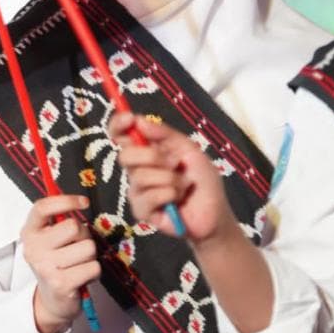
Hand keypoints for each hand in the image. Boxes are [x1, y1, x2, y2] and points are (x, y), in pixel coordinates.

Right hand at [20, 194, 98, 332]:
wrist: (51, 300)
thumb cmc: (55, 264)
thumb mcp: (49, 240)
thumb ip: (59, 221)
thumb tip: (79, 201)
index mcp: (30, 232)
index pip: (43, 207)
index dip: (65, 200)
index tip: (83, 202)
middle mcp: (34, 248)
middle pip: (73, 227)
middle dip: (84, 235)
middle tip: (77, 246)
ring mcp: (46, 267)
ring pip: (88, 247)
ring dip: (90, 256)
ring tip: (79, 264)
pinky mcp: (61, 284)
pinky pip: (93, 267)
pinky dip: (93, 272)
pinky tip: (82, 276)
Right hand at [110, 112, 234, 247]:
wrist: (214, 213)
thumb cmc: (202, 180)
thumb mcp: (189, 149)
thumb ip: (165, 134)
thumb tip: (139, 120)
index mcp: (147, 151)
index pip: (121, 135)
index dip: (119, 124)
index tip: (129, 119)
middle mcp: (137, 169)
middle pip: (125, 155)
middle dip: (152, 156)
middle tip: (174, 163)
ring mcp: (137, 191)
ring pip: (140, 176)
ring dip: (170, 179)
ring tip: (184, 185)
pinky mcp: (141, 211)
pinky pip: (149, 196)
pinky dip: (170, 194)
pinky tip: (178, 199)